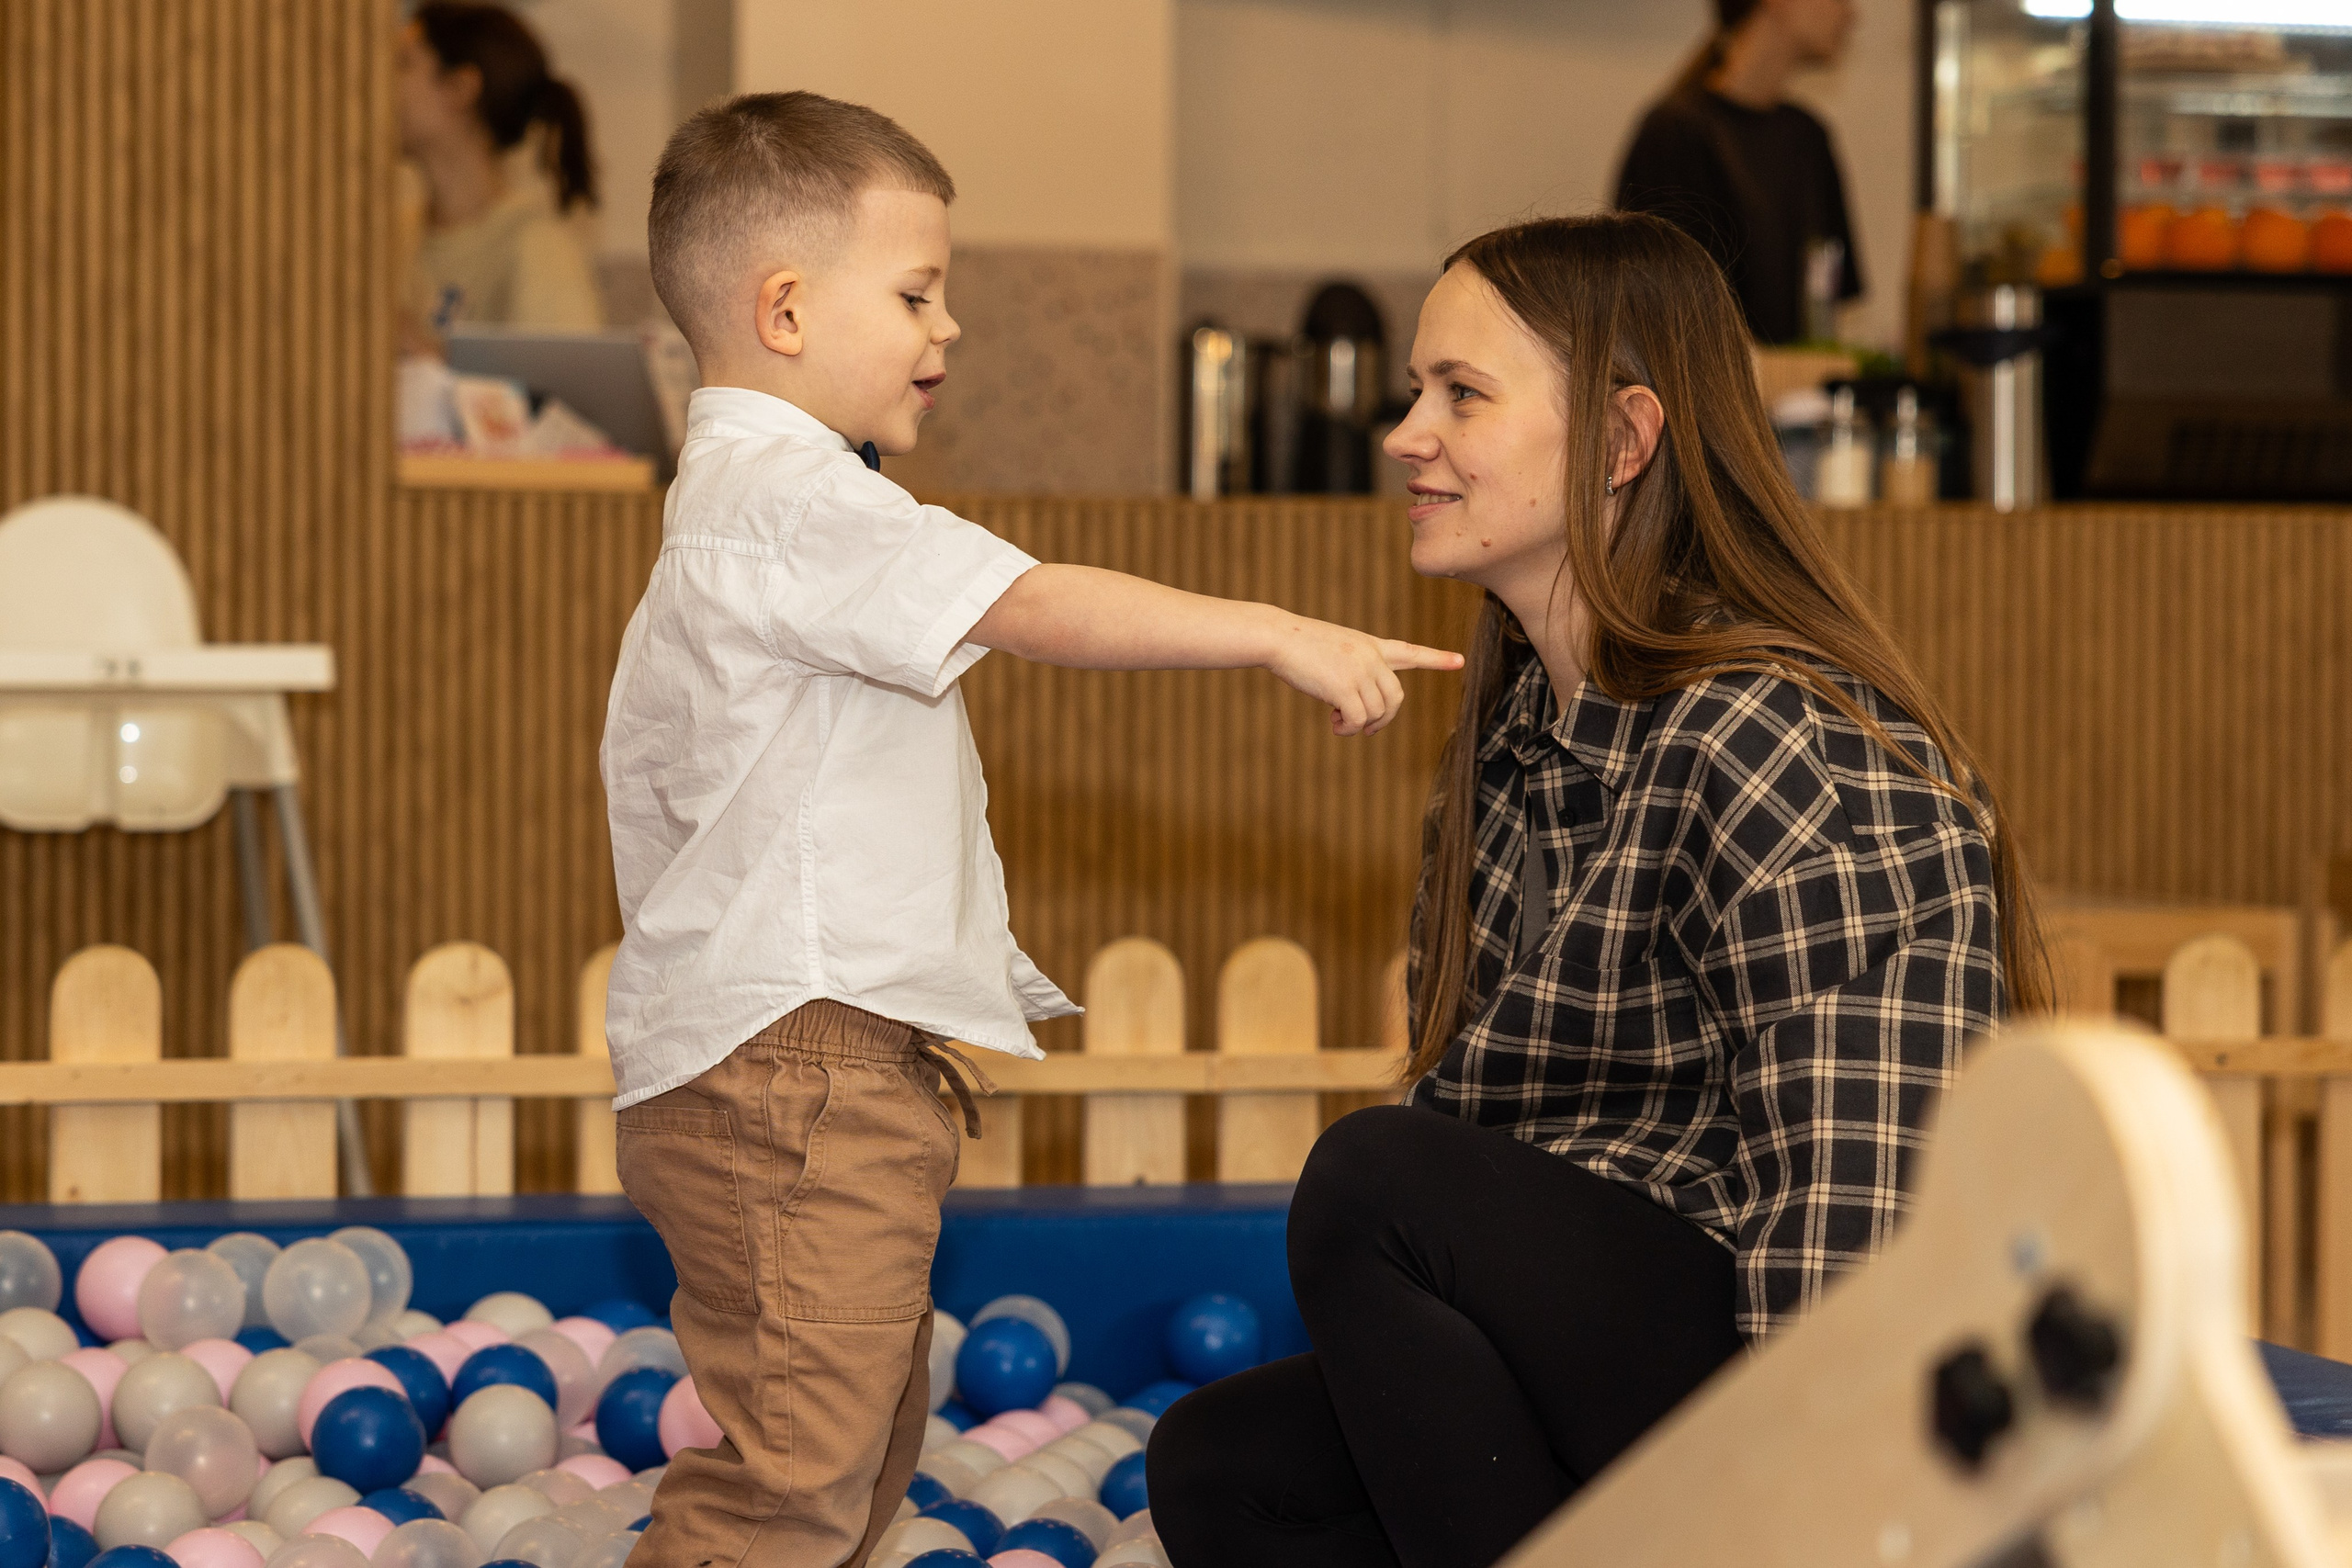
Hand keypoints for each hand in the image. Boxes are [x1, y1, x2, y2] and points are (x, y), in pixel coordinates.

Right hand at [1262, 617, 1464, 735]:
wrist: (1279, 637)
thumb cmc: (1299, 645)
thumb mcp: (1335, 650)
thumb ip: (1355, 670)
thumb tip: (1358, 710)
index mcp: (1371, 645)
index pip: (1410, 652)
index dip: (1436, 659)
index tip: (1459, 661)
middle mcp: (1371, 657)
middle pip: (1397, 697)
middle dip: (1385, 718)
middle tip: (1366, 728)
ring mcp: (1359, 671)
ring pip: (1377, 713)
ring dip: (1360, 726)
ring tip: (1339, 722)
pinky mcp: (1344, 687)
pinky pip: (1359, 721)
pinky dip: (1348, 729)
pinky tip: (1334, 722)